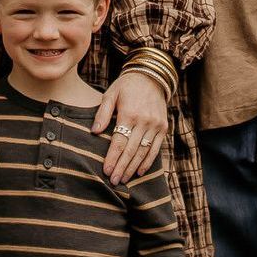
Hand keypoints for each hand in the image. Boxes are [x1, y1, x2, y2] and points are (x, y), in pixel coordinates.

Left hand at [91, 69, 168, 184]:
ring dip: (133, 168)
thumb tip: (94, 132)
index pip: (119, 142)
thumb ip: (102, 113)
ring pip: (143, 152)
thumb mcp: (110, 94)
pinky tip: (139, 171)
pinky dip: (148, 161)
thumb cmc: (127, 86)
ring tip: (124, 179)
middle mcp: (144, 122)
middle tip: (114, 181)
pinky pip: (156, 148)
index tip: (106, 171)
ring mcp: (155, 125)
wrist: (152, 76)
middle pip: (131, 150)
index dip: (112, 158)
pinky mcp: (163, 127)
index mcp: (129, 114)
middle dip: (122, 167)